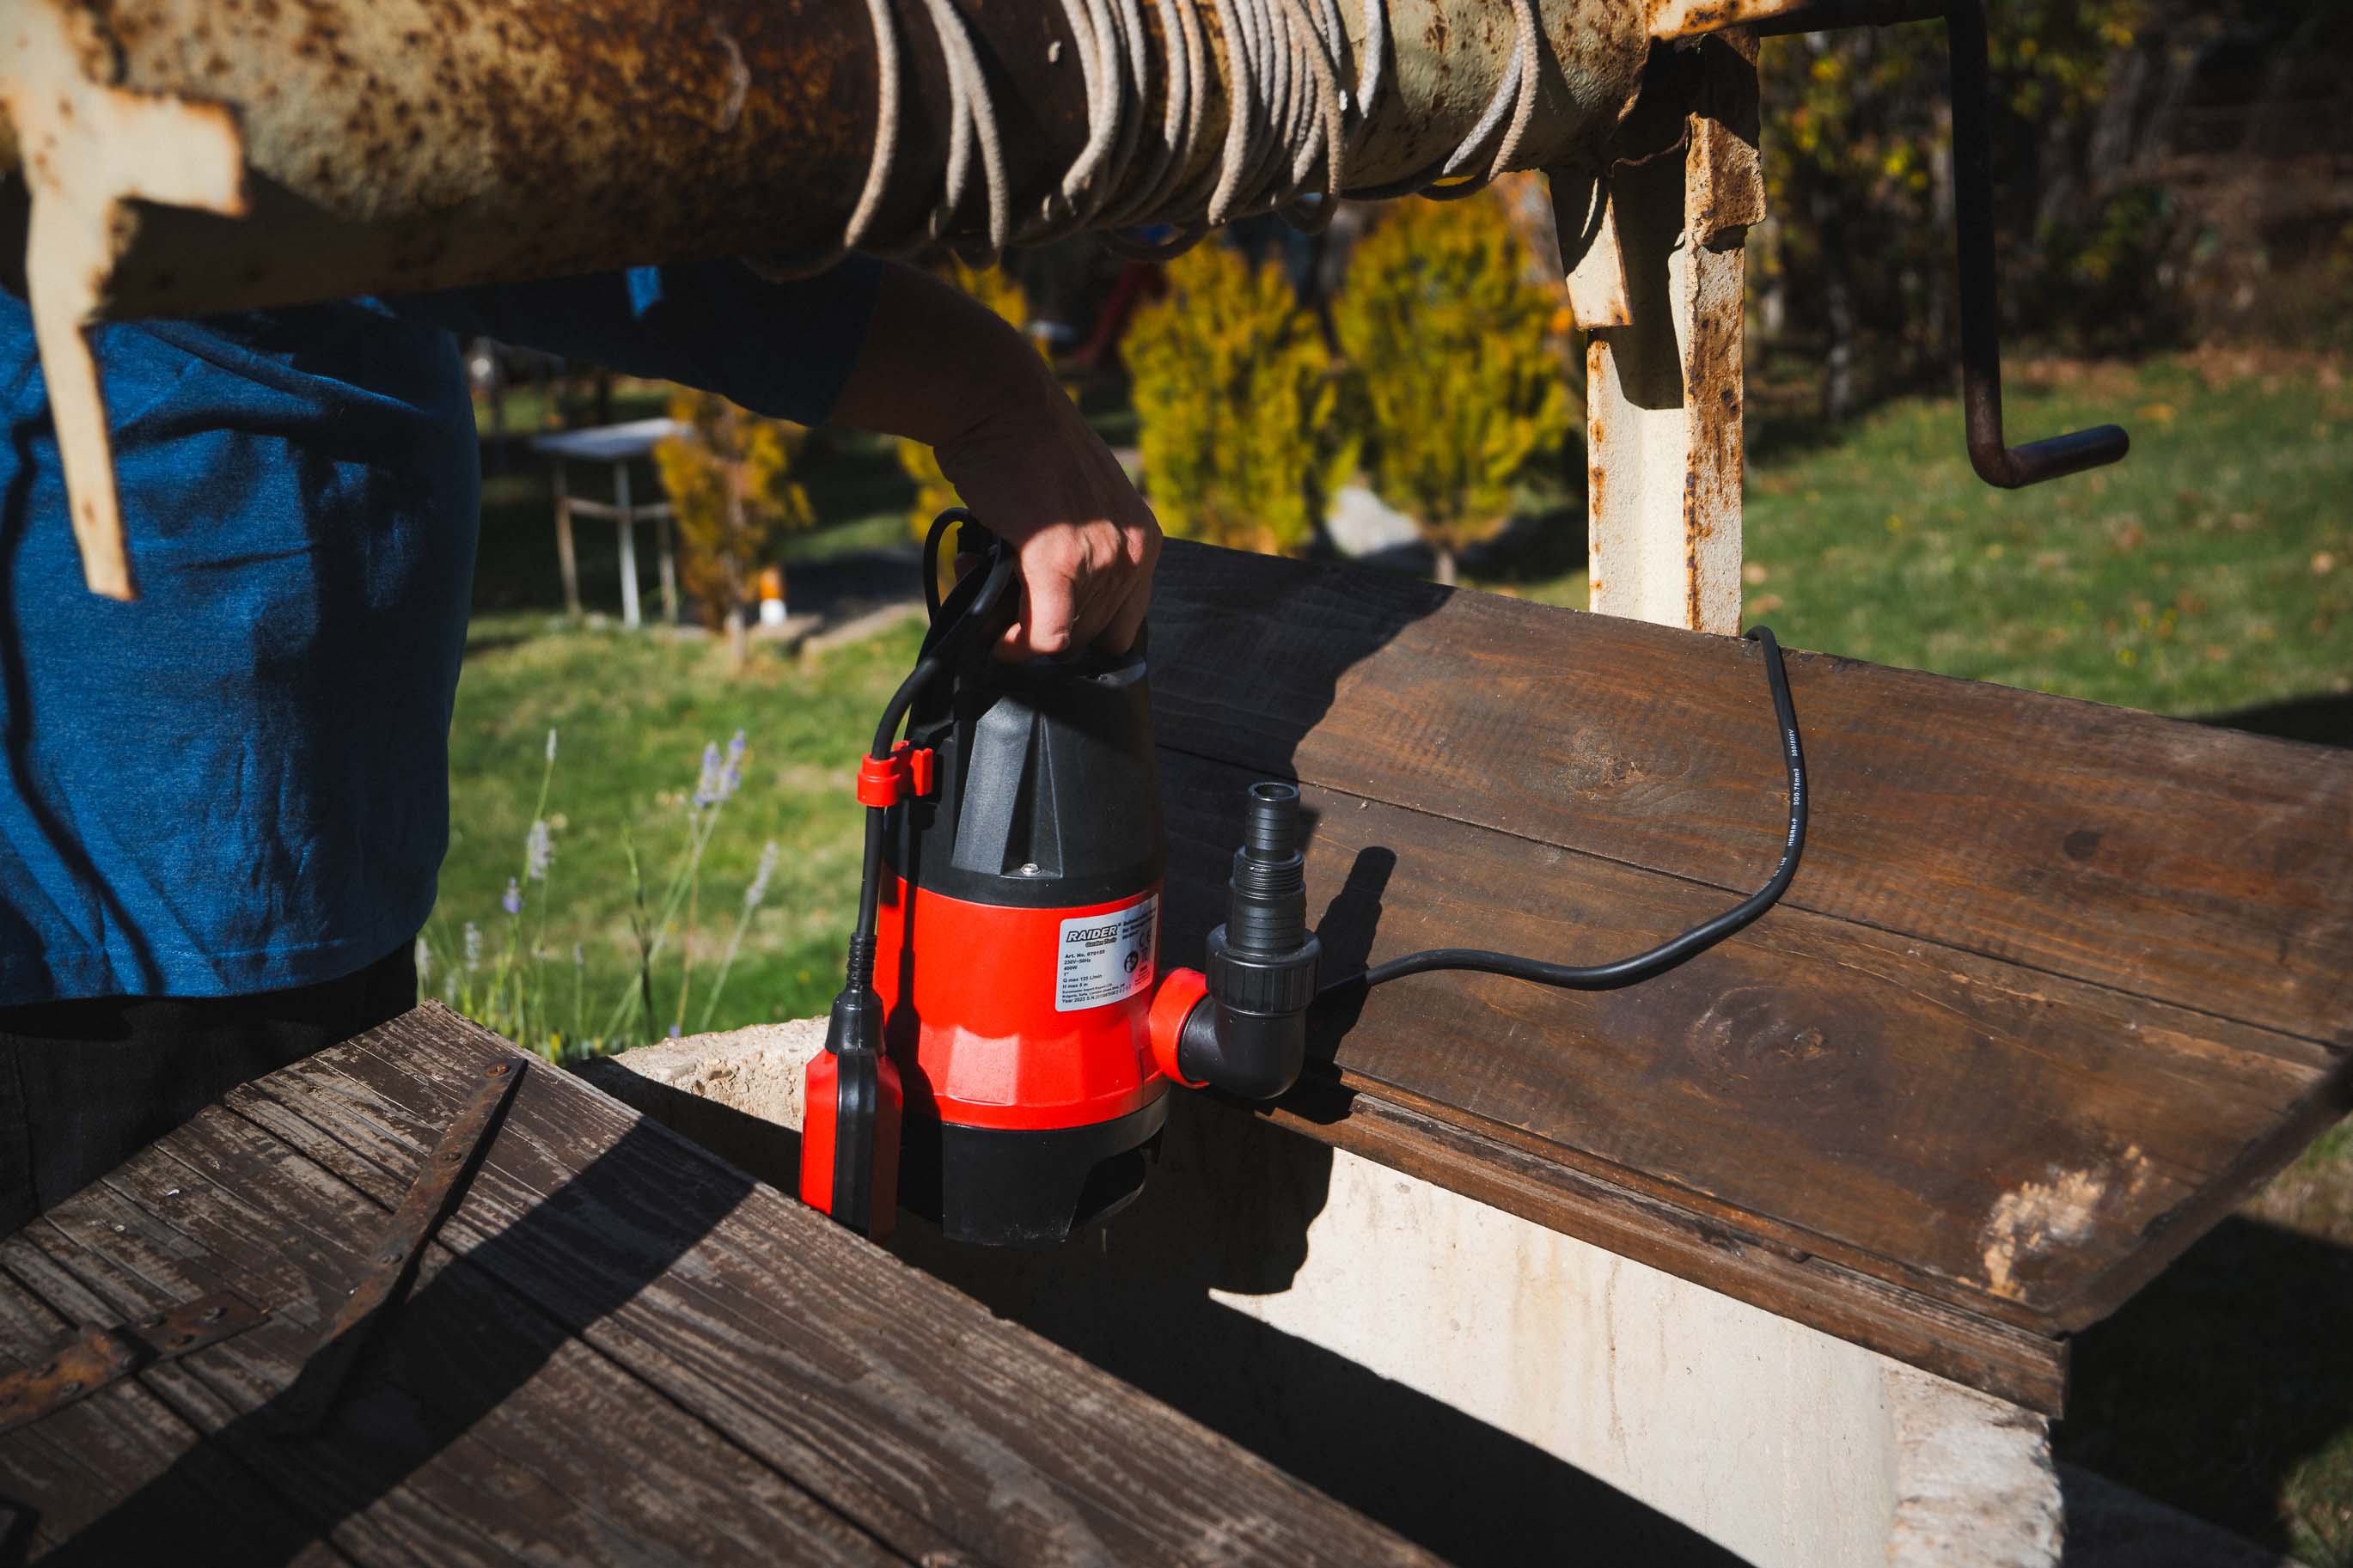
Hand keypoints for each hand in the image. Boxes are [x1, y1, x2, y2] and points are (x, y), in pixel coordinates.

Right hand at [934, 379, 1158, 658]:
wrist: (998, 401)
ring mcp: (1102, 559)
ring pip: (1065, 640)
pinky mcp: (1061, 563)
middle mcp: (1134, 552)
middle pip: (1093, 637)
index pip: (1124, 625)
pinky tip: (991, 630)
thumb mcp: (1078, 504)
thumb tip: (1044, 614)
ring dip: (1015, 626)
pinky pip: (1046, 637)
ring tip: (982, 575)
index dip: (1078, 632)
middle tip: (1000, 593)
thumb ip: (1083, 554)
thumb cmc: (1025, 448)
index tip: (1038, 615)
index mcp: (1145, 540)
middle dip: (1041, 626)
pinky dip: (1015, 645)